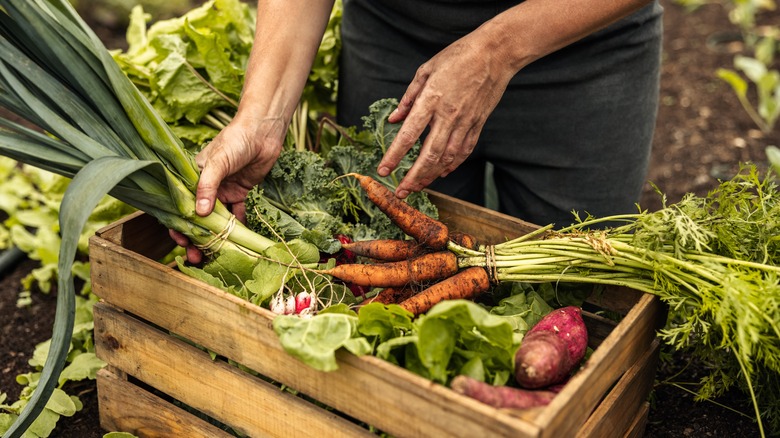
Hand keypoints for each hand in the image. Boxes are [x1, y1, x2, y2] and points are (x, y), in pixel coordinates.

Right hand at [170, 115, 287, 262]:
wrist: (263, 132)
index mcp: (192, 177)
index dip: (178, 225)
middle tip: (197, 257)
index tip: (181, 242)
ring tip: (215, 256)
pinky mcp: (240, 194)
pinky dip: (238, 228)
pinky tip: (239, 242)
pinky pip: (237, 215)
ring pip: (216, 220)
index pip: (180, 205)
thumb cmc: (235, 140)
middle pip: (197, 218)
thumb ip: (208, 186)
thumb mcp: (218, 161)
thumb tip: (199, 214)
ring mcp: (223, 191)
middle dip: (196, 238)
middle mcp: (205, 186)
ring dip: (216, 238)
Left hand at [377, 30, 516, 197]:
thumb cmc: (458, 56)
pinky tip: (441, 173)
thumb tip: (393, 119)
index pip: (408, 135)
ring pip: (447, 158)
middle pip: (428, 155)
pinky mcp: (478, 124)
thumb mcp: (426, 70)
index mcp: (431, 100)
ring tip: (417, 187)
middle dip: (413, 177)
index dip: (394, 156)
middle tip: (401, 192)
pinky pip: (463, 151)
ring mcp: (465, 122)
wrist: (495, 53)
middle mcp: (448, 115)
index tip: (383, 170)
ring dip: (430, 176)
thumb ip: (408, 98)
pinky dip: (452, 165)